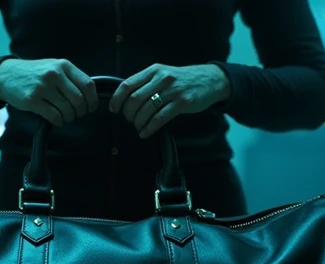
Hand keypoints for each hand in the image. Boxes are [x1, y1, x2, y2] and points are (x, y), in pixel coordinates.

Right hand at [0, 58, 99, 126]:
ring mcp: (43, 87)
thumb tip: (90, 96)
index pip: (88, 85)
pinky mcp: (32, 100)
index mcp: (63, 65)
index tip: (91, 108)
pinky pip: (54, 116)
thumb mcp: (54, 67)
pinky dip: (59, 122)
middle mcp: (54, 74)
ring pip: (67, 110)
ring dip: (69, 118)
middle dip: (80, 112)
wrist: (8, 75)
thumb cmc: (35, 73)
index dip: (92, 100)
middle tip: (76, 114)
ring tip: (65, 117)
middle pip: (79, 100)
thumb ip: (71, 77)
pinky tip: (57, 120)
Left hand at [108, 64, 230, 138]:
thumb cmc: (183, 79)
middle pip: (134, 99)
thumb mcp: (163, 73)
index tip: (114, 108)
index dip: (117, 99)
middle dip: (128, 114)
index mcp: (153, 70)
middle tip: (130, 120)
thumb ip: (146, 82)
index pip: (127, 84)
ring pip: (146, 110)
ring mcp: (172, 91)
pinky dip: (149, 128)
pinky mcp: (182, 103)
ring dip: (138, 122)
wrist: (210, 80)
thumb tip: (125, 97)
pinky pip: (160, 118)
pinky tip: (146, 132)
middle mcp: (162, 78)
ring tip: (138, 127)